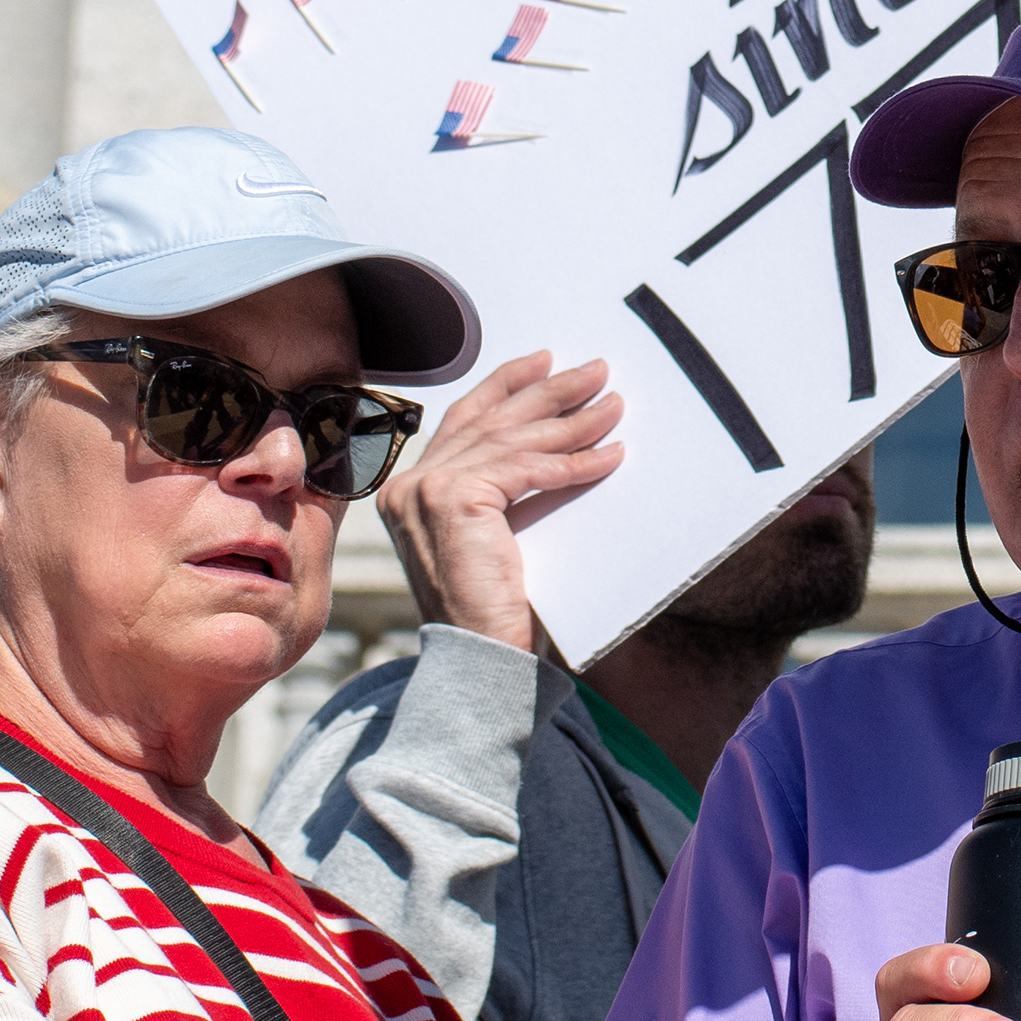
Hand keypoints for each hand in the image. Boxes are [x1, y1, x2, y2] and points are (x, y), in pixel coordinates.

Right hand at [376, 351, 621, 649]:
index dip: (506, 385)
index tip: (545, 360)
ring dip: (573, 419)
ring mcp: (424, 489)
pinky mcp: (452, 498)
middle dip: (548, 392)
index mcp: (407, 490)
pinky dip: (576, 462)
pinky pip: (530, 469)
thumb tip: (562, 440)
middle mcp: (406, 485)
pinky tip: (611, 455)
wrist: (482, 659)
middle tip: (596, 371)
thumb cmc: (493, 610)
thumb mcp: (496, 534)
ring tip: (614, 404)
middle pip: (491, 419)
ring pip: (514, 440)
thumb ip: (505, 491)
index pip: (464, 418)